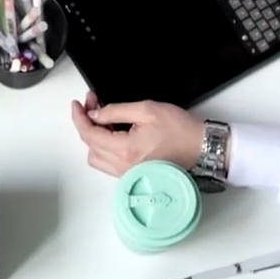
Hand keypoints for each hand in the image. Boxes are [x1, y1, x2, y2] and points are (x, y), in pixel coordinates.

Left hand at [69, 93, 204, 175]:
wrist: (201, 148)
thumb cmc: (180, 130)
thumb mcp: (146, 110)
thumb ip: (116, 111)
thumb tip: (95, 114)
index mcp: (125, 149)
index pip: (89, 134)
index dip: (79, 117)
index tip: (78, 104)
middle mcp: (123, 166)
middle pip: (89, 145)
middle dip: (87, 123)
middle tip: (93, 104)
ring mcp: (127, 173)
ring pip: (96, 156)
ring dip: (94, 136)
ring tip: (104, 117)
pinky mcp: (133, 174)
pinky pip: (108, 162)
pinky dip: (104, 146)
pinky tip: (112, 131)